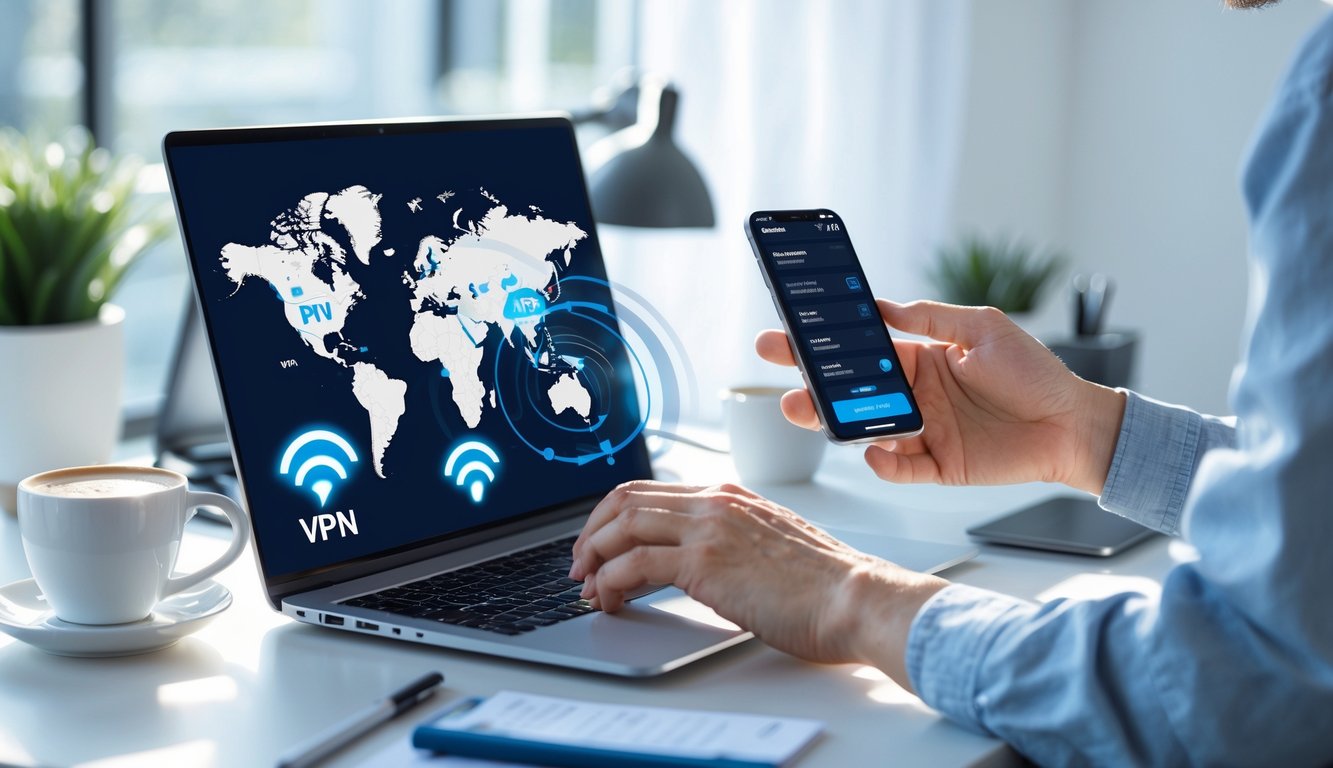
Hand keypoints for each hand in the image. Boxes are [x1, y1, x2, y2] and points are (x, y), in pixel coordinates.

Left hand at [570, 481, 946, 686]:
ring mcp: (708, 528)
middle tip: (580, 564)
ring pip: (622, 527)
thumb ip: (733, 540)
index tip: (600, 543)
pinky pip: (634, 565)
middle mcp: (715, 502)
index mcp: (730, 494)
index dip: (613, 517)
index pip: (651, 491)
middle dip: (592, 533)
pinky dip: (609, 581)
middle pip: (626, 500)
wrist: (855, 597)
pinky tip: (608, 599)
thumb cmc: (826, 584)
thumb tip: (696, 562)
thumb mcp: (772, 544)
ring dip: (593, 557)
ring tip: (586, 586)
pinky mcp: (704, 562)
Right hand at [756, 300, 1124, 494]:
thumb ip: (931, 319)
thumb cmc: (1035, 373)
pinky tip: (873, 451)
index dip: (829, 342)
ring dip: (831, 420)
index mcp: (921, 359)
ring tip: (802, 409)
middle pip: (851, 389)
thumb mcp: (983, 328)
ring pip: (864, 427)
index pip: (864, 350)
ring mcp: (923, 432)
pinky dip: (883, 462)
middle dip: (810, 379)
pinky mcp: (939, 466)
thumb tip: (883, 307)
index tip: (794, 330)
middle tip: (777, 369)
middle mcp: (915, 395)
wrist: (1073, 423)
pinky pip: (901, 466)